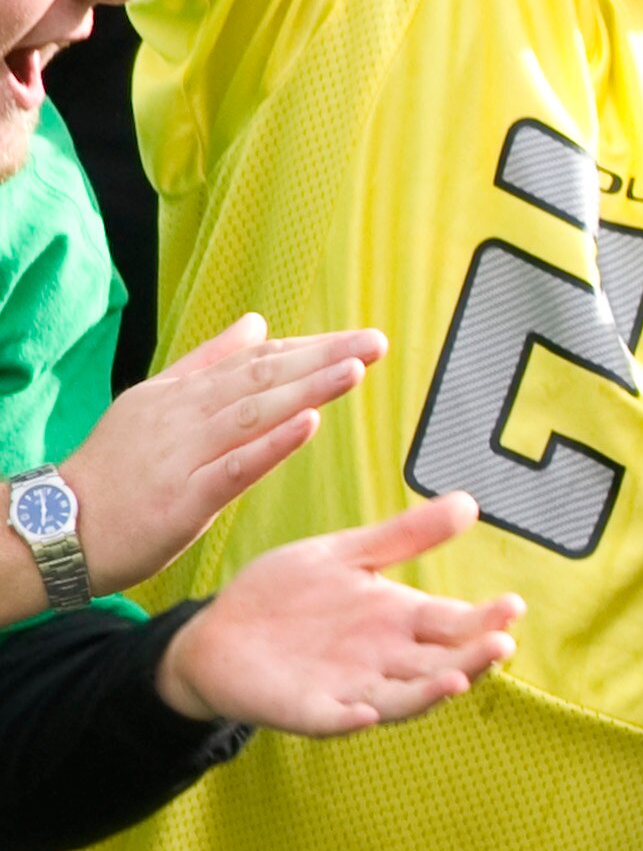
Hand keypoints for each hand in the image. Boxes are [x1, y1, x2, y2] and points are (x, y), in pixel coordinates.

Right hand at [40, 315, 387, 599]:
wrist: (60, 526)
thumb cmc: (114, 472)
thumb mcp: (157, 404)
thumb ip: (208, 363)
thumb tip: (256, 324)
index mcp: (183, 394)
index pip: (256, 362)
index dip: (309, 349)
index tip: (356, 340)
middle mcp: (184, 414)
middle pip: (261, 378)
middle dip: (322, 358)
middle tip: (373, 343)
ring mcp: (183, 454)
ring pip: (252, 413)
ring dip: (306, 389)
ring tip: (353, 370)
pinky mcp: (183, 496)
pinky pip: (234, 467)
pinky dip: (271, 444)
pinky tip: (308, 424)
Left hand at [152, 488, 520, 733]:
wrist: (218, 633)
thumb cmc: (286, 596)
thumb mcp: (344, 556)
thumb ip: (404, 537)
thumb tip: (470, 502)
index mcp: (400, 621)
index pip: (455, 623)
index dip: (485, 618)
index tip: (513, 605)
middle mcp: (386, 660)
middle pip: (443, 663)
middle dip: (473, 657)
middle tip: (501, 644)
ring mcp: (351, 688)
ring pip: (402, 697)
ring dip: (430, 694)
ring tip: (458, 681)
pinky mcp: (308, 709)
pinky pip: (333, 719)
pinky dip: (349, 719)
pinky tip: (363, 714)